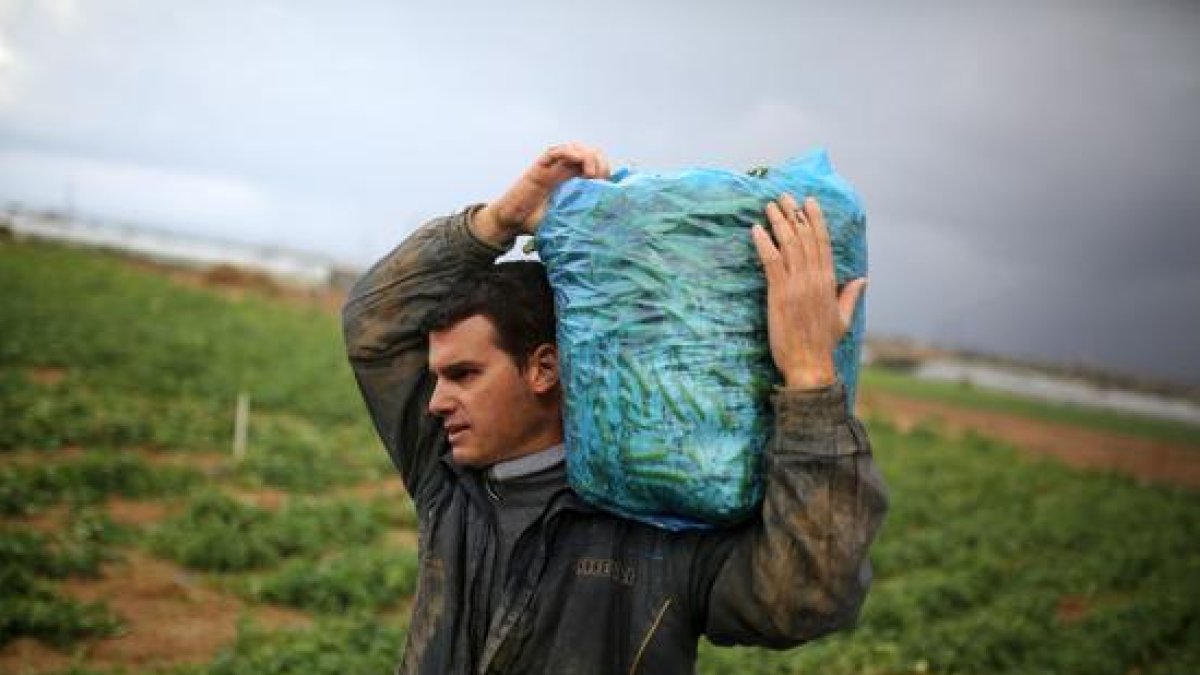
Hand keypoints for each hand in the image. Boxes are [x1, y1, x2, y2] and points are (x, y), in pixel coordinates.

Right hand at [471, 142, 610, 246]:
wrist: (512, 221)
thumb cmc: (537, 222)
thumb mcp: (565, 220)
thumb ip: (580, 217)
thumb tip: (602, 225)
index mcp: (575, 183)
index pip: (597, 167)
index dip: (605, 171)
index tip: (607, 186)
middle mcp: (565, 172)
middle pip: (590, 153)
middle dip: (600, 161)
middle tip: (599, 178)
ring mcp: (553, 168)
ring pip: (575, 148)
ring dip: (587, 155)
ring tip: (590, 172)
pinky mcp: (540, 167)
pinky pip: (555, 152)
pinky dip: (567, 152)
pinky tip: (575, 159)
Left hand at [751, 194, 866, 388]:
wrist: (809, 363)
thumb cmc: (823, 344)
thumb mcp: (843, 318)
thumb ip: (850, 296)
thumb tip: (862, 280)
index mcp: (829, 282)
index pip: (823, 242)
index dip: (815, 220)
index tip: (808, 202)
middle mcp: (814, 278)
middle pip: (804, 238)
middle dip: (794, 214)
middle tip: (784, 197)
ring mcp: (797, 285)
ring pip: (789, 245)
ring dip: (778, 222)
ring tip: (769, 206)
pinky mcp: (779, 294)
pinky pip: (771, 262)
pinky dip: (763, 243)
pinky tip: (756, 230)